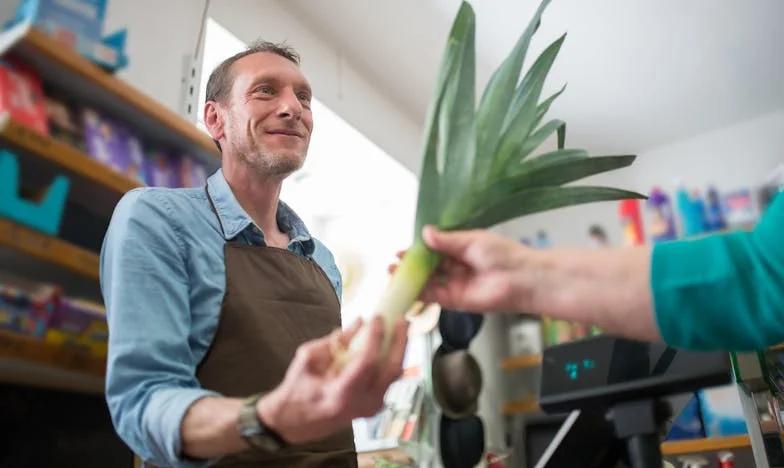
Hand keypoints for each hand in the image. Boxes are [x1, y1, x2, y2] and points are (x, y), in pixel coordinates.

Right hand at [256, 317, 408, 443]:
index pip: (367, 362)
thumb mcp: (307, 360)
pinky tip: (391, 344)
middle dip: (400, 342)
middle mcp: (362, 404)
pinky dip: (392, 360)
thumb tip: (359, 322)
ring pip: (395, 375)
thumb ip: (334, 341)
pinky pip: (390, 380)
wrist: (297, 422)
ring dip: (399, 350)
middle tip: (401, 319)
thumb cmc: (297, 390)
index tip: (376, 316)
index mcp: (341, 394)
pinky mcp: (375, 407)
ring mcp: (371, 408)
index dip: (375, 337)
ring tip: (400, 328)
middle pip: (391, 370)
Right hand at [393, 226, 528, 312]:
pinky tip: (406, 287)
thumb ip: (446, 240)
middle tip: (394, 262)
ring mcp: (455, 284)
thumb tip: (425, 233)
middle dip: (412, 265)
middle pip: (430, 266)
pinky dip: (419, 293)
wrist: (520, 278)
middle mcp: (458, 267)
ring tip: (394, 273)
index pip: (436, 249)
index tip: (403, 248)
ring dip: (412, 279)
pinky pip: (434, 296)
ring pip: (429, 282)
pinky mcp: (455, 300)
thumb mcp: (470, 240)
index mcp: (463, 249)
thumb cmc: (502, 255)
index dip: (419, 249)